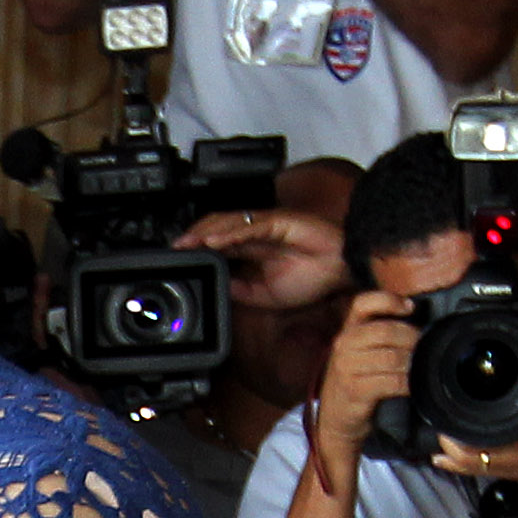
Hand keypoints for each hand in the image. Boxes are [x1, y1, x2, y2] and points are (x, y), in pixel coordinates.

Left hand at [182, 206, 351, 311]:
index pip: (216, 244)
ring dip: (205, 232)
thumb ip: (240, 290)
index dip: (196, 249)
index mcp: (251, 249)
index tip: (177, 259)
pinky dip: (231, 232)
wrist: (342, 271)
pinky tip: (215, 240)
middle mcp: (255, 234)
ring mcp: (267, 226)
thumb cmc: (311, 279)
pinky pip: (251, 226)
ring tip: (187, 242)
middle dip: (193, 237)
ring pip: (228, 223)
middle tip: (174, 249)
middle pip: (216, 229)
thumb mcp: (265, 295)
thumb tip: (216, 289)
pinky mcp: (281, 221)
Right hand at [311, 289, 419, 479]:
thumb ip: (381, 333)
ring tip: (419, 369)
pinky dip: (408, 383)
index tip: (411, 308)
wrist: (335, 419)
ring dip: (413, 364)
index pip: (364, 303)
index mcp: (347, 331)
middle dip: (413, 339)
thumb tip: (419, 319)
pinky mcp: (355, 390)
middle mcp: (343, 345)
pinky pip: (392, 381)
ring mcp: (347, 368)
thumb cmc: (356, 381)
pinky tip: (412, 386)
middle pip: (387, 330)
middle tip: (424, 349)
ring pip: (393, 357)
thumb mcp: (360, 351)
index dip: (389, 301)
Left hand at [430, 364, 517, 504]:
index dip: (461, 389)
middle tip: (431, 408)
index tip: (441, 379)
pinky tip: (440, 458)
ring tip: (436, 431)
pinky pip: (478, 470)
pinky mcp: (516, 471)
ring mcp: (517, 454)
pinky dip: (456, 464)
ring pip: (468, 453)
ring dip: (448, 443)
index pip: (488, 394)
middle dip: (446, 419)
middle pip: (469, 426)